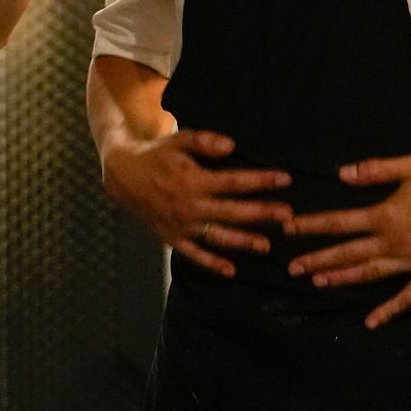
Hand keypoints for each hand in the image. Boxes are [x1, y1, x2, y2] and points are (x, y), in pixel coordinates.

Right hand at [99, 128, 289, 277]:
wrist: (123, 176)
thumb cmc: (156, 155)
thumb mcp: (177, 140)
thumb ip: (204, 142)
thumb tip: (232, 146)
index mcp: (193, 180)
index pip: (233, 181)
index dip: (260, 181)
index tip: (285, 179)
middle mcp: (189, 205)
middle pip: (232, 212)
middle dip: (262, 214)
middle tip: (288, 216)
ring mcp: (181, 225)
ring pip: (217, 236)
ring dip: (243, 241)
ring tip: (267, 246)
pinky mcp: (173, 237)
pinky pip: (194, 254)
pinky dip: (211, 264)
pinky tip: (231, 270)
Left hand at [285, 156, 410, 328]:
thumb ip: (375, 171)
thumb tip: (341, 174)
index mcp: (385, 216)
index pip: (338, 223)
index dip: (311, 227)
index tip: (287, 230)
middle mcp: (393, 243)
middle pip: (347, 253)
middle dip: (316, 259)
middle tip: (290, 268)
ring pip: (369, 274)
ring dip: (341, 279)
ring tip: (317, 284)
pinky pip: (407, 299)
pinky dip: (388, 311)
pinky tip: (371, 323)